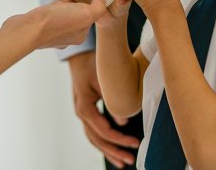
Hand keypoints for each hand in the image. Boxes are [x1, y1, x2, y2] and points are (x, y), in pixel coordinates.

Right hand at [11, 0, 107, 48]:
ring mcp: (53, 32)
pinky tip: (51, 1)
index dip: (89, 1)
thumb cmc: (56, 22)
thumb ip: (98, 8)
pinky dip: (53, 5)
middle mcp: (67, 37)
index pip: (90, 14)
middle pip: (77, 12)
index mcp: (80, 36)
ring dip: (64, 2)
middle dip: (75, 0)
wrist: (26, 29)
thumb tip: (102, 1)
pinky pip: (51, 12)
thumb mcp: (85, 14)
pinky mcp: (41, 26)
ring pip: (64, 11)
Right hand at [67, 52, 139, 167]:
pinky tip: (114, 151)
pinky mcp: (87, 112)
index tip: (135, 143)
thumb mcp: (104, 80)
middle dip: (114, 151)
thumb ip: (113, 100)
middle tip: (130, 160)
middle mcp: (81, 114)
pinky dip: (104, 143)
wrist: (80, 55)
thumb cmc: (93, 65)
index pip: (103, 130)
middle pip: (97, 139)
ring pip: (94, 139)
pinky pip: (94, 132)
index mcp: (84, 108)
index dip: (119, 139)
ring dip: (109, 151)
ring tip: (123, 163)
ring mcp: (82, 114)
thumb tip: (123, 122)